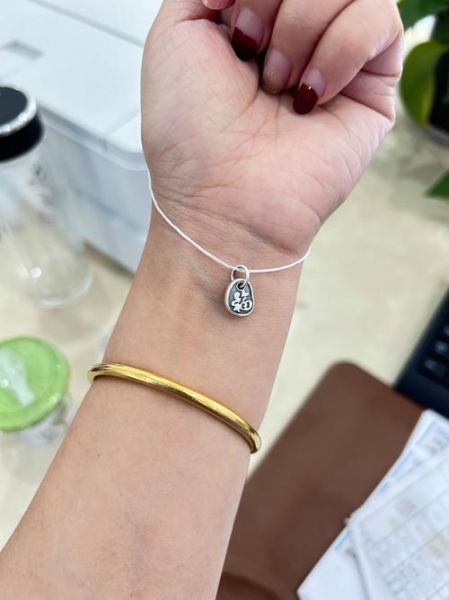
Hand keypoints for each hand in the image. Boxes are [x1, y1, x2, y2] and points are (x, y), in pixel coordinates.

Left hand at [141, 0, 402, 258]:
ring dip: (300, 28)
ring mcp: (337, 55)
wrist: (221, 199)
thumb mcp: (177, 31)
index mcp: (254, 14)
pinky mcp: (372, 84)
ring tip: (278, 85)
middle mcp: (298, 30)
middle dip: (271, 1)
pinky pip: (380, 18)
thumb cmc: (191, 134)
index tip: (226, 25)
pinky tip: (310, 95)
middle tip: (249, 54)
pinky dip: (337, 51)